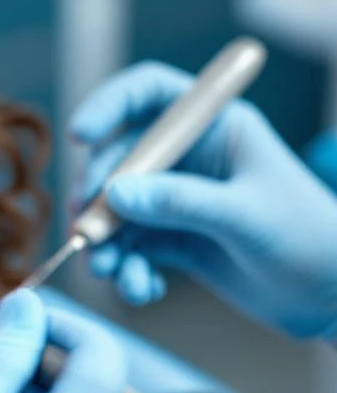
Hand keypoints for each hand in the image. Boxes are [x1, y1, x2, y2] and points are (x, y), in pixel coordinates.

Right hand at [71, 61, 336, 339]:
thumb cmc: (311, 239)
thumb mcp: (246, 216)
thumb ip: (180, 202)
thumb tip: (114, 194)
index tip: (81, 136)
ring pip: (115, 209)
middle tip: (88, 231)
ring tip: (108, 271)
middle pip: (118, 158)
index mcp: (214, 125)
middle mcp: (187, 155)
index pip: (147, 93)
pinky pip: (129, 247)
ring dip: (104, 241)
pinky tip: (142, 288)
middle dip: (97, 196)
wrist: (332, 299)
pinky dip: (126, 268)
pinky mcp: (170, 237)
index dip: (109, 105)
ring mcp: (175, 197)